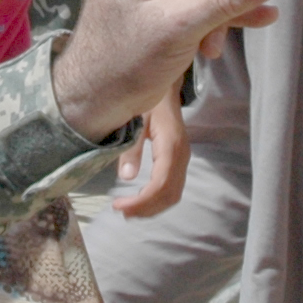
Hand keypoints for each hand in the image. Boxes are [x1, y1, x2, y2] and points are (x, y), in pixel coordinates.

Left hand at [110, 94, 189, 217]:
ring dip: (152, 207)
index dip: (141, 201)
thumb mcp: (136, 121)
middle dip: (145, 209)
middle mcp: (181, 157)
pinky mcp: (179, 161)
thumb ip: (132, 148)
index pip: (160, 185)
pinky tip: (140, 201)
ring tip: (128, 210)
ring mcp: (183, 160)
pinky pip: (172, 188)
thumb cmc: (150, 101)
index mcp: (171, 148)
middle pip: (169, 195)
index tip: (119, 205)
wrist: (166, 90)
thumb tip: (127, 178)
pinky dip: (157, 200)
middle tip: (121, 212)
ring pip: (173, 195)